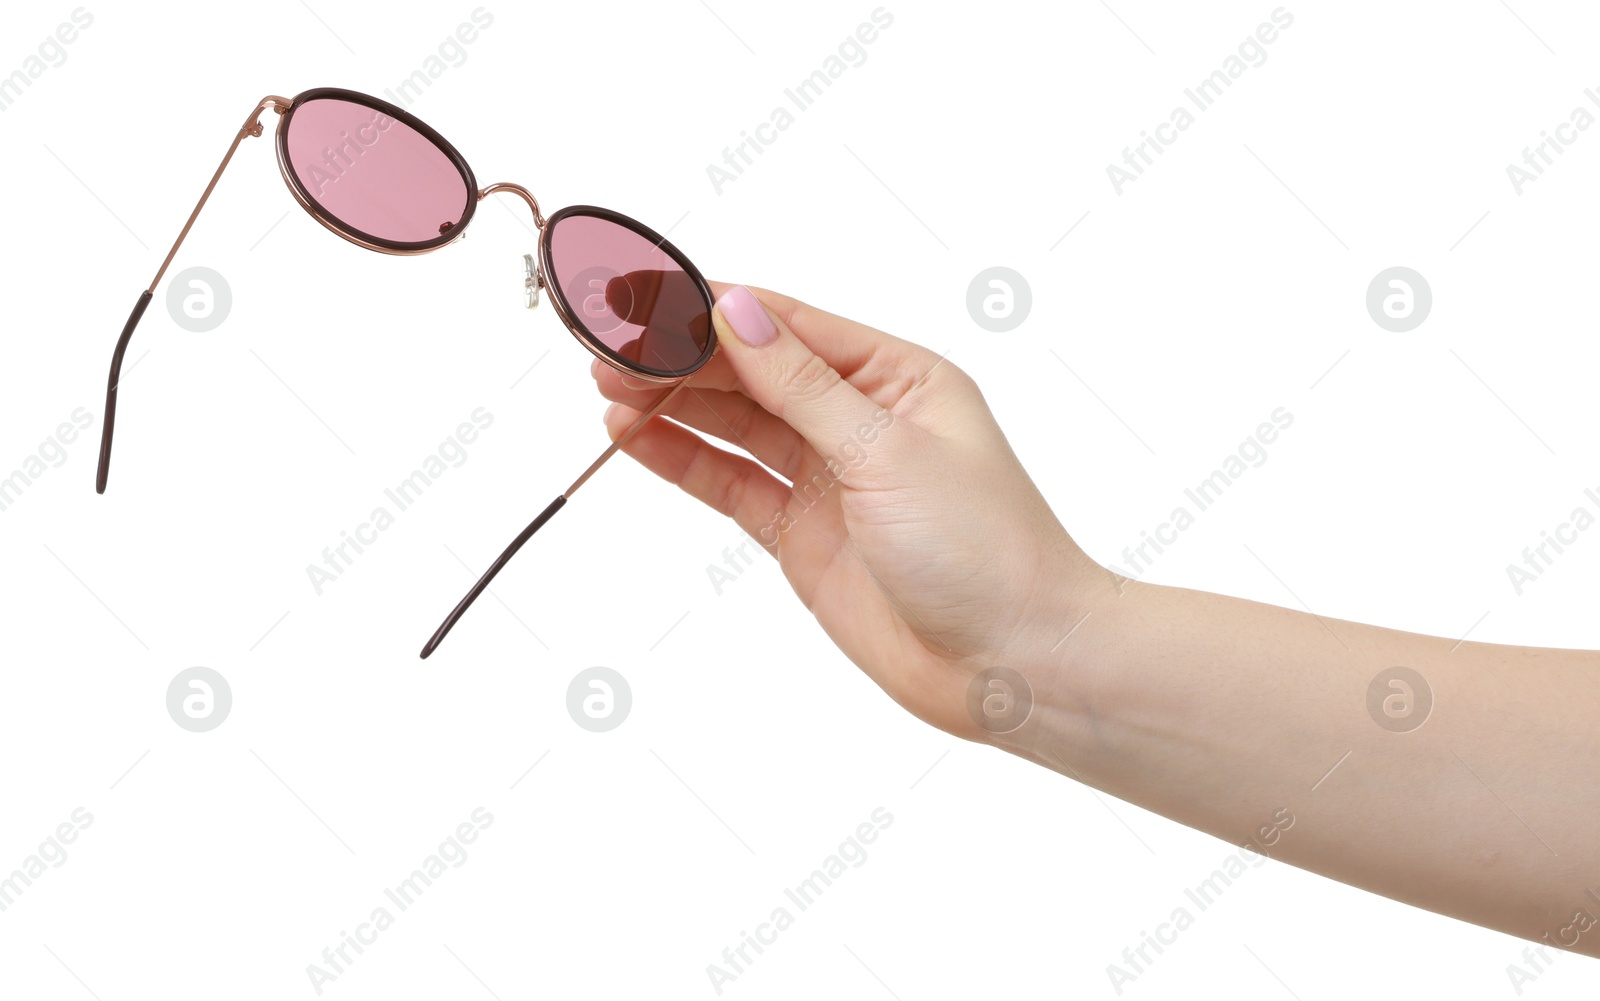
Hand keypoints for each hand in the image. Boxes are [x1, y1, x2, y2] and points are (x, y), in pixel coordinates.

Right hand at [593, 283, 1097, 738]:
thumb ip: (801, 386)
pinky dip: (682, 459)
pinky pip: (731, 483)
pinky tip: (634, 436)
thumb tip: (736, 310)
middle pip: (751, 371)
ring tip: (606, 387)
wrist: (1012, 664)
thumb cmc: (983, 550)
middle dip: (678, 356)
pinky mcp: (802, 533)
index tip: (642, 299)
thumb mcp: (887, 452)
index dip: (710, 309)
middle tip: (605, 347)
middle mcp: (861, 418)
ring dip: (670, 404)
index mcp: (899, 377)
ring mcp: (828, 477)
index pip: (787, 325)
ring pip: (733, 424)